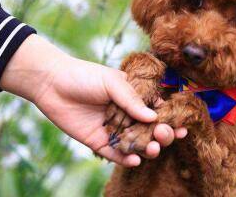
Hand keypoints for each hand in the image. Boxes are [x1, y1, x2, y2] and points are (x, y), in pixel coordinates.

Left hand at [0, 34, 186, 166]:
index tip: (183, 125)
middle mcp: (127, 115)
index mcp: (134, 97)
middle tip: (164, 135)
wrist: (52, 83)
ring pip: (136, 144)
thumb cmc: (85, 76)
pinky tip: (135, 159)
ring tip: (152, 149)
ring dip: (147, 148)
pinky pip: (116, 154)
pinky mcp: (99, 142)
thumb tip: (154, 117)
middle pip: (150, 130)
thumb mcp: (112, 82)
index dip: (171, 118)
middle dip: (162, 135)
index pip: (158, 110)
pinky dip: (127, 159)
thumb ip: (132, 99)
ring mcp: (114, 129)